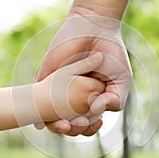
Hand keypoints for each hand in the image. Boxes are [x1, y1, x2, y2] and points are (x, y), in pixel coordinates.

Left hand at [35, 14, 131, 135]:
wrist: (95, 28)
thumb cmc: (111, 53)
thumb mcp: (121, 80)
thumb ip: (114, 100)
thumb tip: (96, 114)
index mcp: (92, 100)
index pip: (88, 123)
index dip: (90, 128)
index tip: (96, 122)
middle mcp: (75, 98)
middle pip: (70, 124)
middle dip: (74, 130)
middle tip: (78, 123)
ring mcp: (59, 91)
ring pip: (53, 118)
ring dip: (57, 127)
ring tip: (64, 124)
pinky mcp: (46, 80)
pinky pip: (37, 102)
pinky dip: (38, 116)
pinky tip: (41, 122)